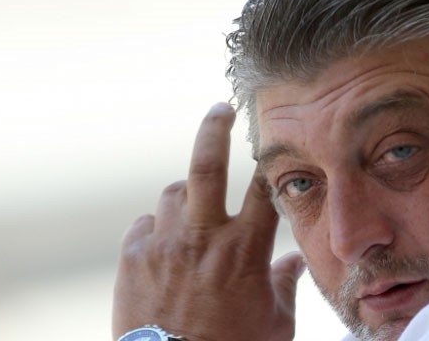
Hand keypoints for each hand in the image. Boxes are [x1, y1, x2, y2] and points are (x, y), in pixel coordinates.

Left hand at [112, 103, 305, 340]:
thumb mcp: (273, 324)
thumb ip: (285, 286)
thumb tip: (296, 265)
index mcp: (244, 251)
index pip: (263, 189)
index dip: (270, 161)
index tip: (271, 144)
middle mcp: (203, 239)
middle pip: (207, 166)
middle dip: (215, 128)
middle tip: (220, 109)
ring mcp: (164, 246)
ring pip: (173, 193)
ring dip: (187, 196)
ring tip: (193, 212)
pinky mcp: (132, 259)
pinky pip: (145, 224)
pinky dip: (157, 228)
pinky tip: (165, 246)